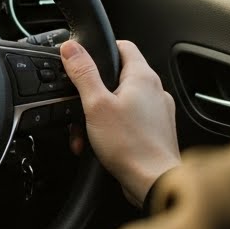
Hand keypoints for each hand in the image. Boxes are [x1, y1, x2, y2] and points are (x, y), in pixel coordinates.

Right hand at [61, 39, 179, 205]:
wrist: (155, 183)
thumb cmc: (130, 146)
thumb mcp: (96, 104)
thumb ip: (83, 73)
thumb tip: (71, 48)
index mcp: (143, 77)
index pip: (124, 46)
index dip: (101, 49)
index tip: (83, 60)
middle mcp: (155, 91)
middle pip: (118, 77)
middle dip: (93, 91)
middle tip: (80, 105)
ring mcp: (158, 112)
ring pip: (121, 101)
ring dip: (99, 113)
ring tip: (86, 132)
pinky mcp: (156, 131)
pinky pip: (129, 120)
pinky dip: (112, 127)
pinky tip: (98, 143)